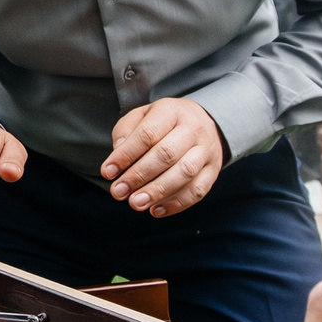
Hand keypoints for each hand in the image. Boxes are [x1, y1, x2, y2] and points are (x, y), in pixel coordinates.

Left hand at [101, 97, 224, 216]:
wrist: (203, 121)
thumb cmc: (164, 122)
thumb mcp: (142, 116)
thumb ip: (126, 131)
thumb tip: (118, 153)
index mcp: (171, 112)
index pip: (147, 134)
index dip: (126, 155)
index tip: (108, 172)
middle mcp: (192, 129)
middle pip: (166, 154)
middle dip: (139, 176)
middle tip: (119, 192)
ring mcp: (206, 150)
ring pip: (184, 173)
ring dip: (157, 191)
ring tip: (136, 203)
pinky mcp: (213, 170)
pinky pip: (198, 190)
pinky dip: (176, 203)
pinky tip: (156, 210)